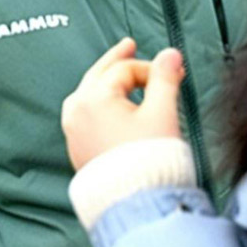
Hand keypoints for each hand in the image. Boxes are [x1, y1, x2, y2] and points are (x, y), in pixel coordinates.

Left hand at [61, 38, 185, 170]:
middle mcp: (76, 111)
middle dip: (117, 60)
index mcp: (94, 98)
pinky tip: (112, 105)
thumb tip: (170, 54)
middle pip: (98, 75)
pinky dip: (100, 103)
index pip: (125, 70)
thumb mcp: (162, 113)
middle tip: (128, 45)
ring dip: (106, 81)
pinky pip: (86, 114)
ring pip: (88, 94)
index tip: (173, 74)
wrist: (134, 200)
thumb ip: (165, 79)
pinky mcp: (77, 146)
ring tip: (119, 72)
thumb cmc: (149, 160)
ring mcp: (73, 129)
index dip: (152, 69)